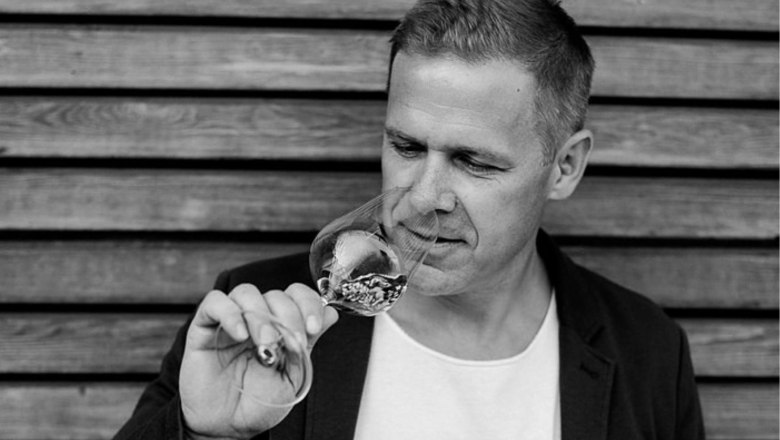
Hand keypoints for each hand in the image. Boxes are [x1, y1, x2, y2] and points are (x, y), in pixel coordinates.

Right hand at [179, 283, 337, 438]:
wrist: (229, 427)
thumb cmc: (260, 402)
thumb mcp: (293, 375)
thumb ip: (308, 343)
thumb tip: (330, 312)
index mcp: (281, 326)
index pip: (297, 295)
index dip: (309, 304)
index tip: (314, 327)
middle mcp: (258, 318)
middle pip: (275, 294)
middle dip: (288, 317)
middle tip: (288, 344)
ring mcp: (231, 321)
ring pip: (246, 292)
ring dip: (261, 316)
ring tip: (264, 345)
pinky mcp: (204, 327)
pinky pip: (214, 303)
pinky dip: (229, 313)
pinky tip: (240, 334)